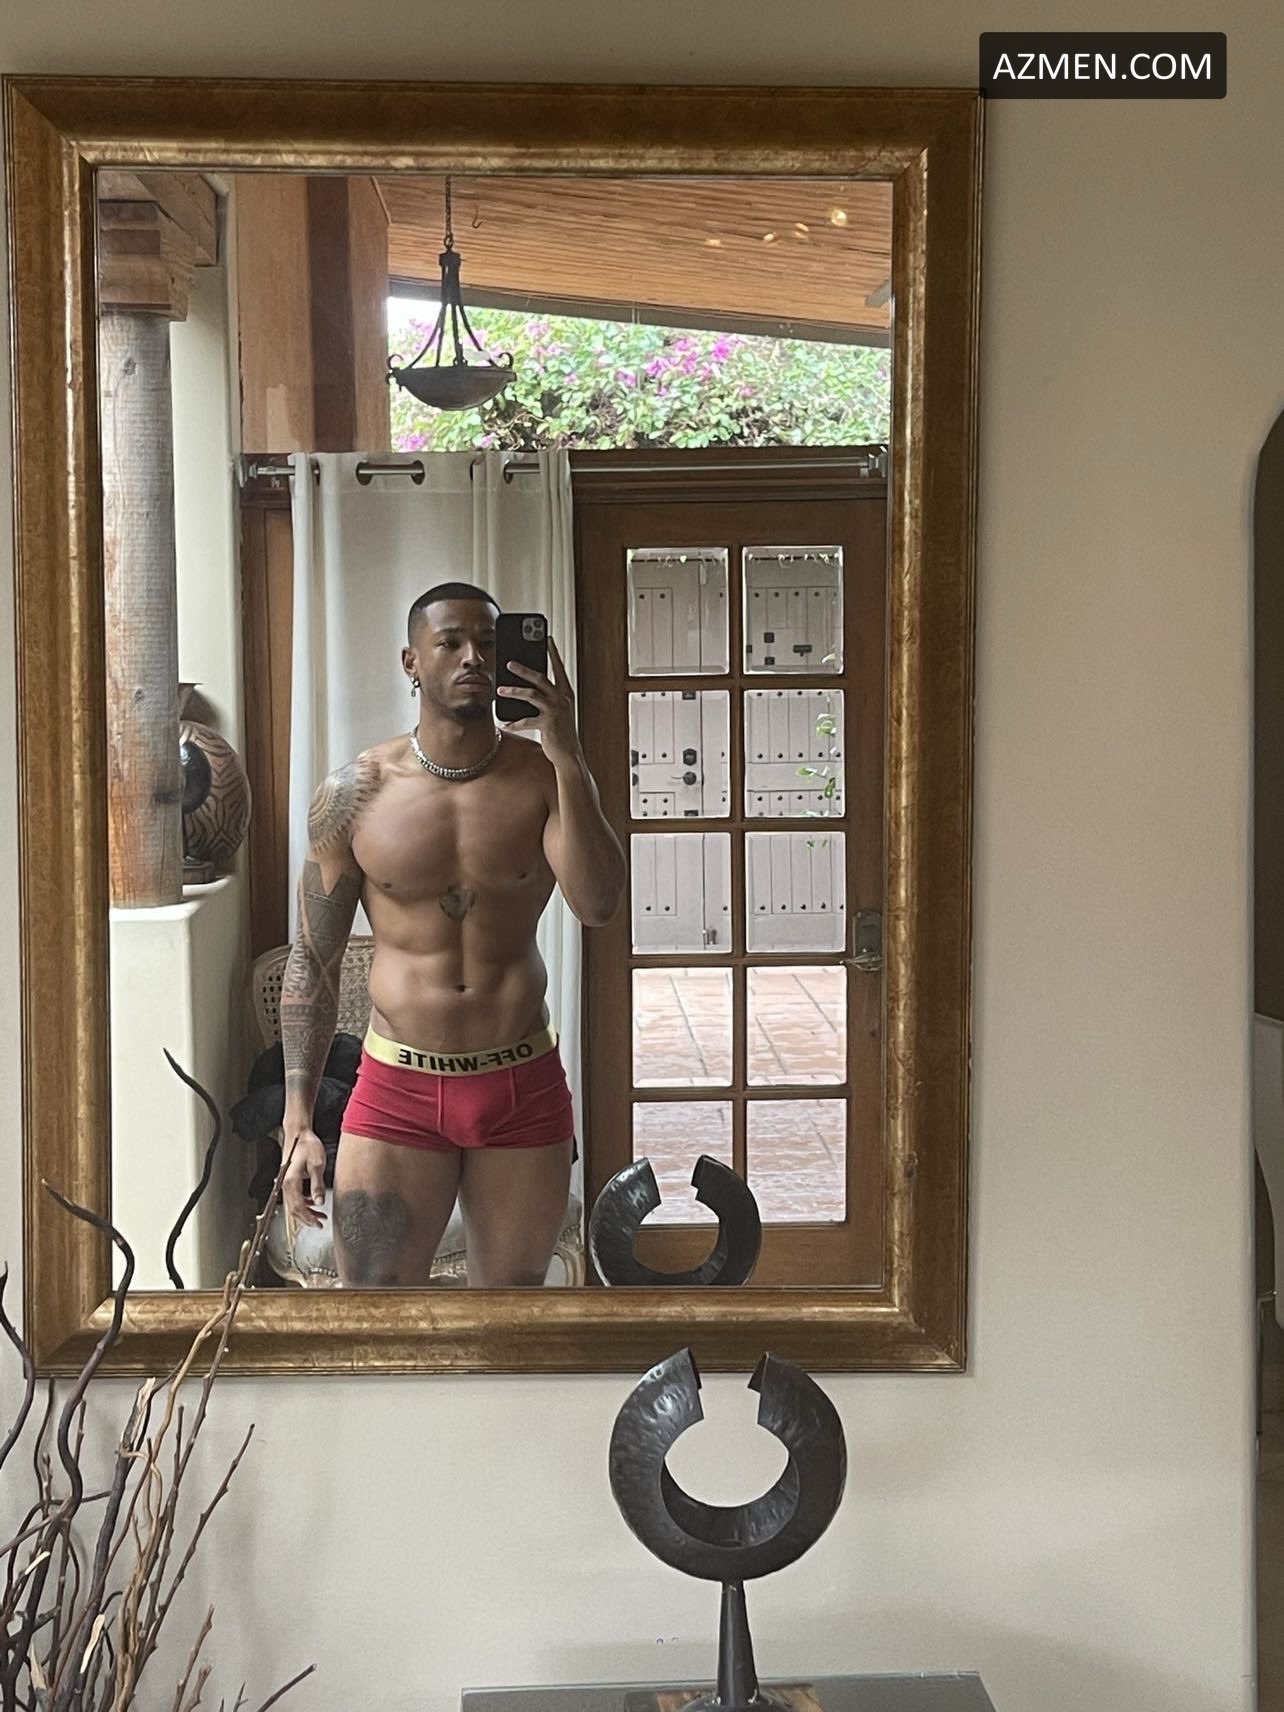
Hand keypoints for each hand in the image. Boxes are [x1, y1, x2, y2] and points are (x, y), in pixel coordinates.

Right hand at [281, 1126, 327, 1230]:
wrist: (299, 1134)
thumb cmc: (307, 1146)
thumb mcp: (317, 1165)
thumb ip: (317, 1185)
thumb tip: (319, 1203)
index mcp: (291, 1181)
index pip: (298, 1207)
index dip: (308, 1218)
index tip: (318, 1224)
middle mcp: (285, 1184)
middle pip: (293, 1209)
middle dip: (306, 1219)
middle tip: (319, 1224)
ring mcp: (285, 1182)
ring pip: (293, 1204)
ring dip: (305, 1213)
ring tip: (319, 1217)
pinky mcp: (289, 1179)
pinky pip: (294, 1197)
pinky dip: (303, 1203)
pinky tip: (312, 1204)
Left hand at [497, 635, 580, 764]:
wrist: (570, 755)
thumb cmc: (560, 732)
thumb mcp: (555, 712)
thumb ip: (544, 698)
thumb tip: (525, 687)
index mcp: (566, 693)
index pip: (559, 668)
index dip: (553, 653)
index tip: (547, 638)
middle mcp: (562, 699)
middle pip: (541, 678)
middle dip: (523, 669)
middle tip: (508, 663)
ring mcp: (556, 711)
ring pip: (532, 694)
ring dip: (514, 691)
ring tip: (500, 690)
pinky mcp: (548, 724)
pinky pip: (526, 720)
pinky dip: (514, 723)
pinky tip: (504, 724)